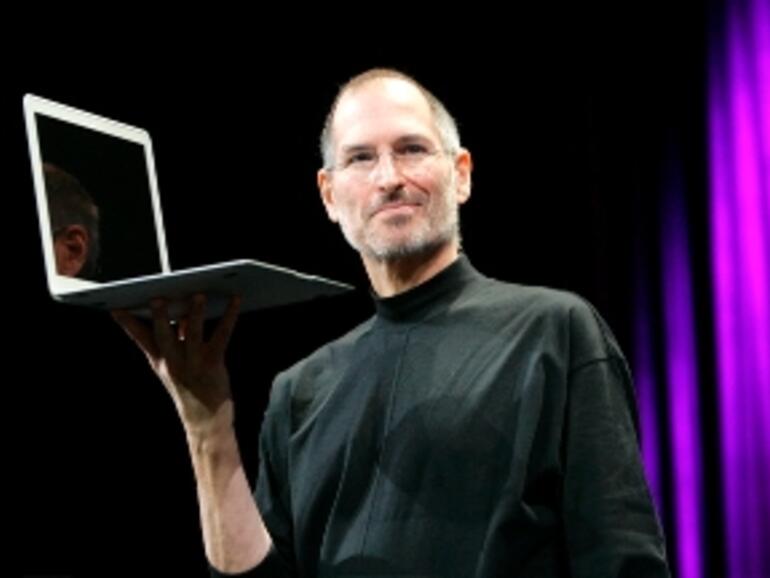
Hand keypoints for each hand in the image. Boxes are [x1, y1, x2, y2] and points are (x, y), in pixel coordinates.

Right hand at [111, 294, 240, 436]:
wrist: (204, 420)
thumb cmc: (189, 388)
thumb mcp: (174, 366)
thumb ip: (176, 339)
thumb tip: (182, 314)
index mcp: (159, 361)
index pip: (140, 339)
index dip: (128, 324)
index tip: (117, 308)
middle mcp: (173, 362)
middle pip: (164, 335)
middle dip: (160, 317)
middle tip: (157, 298)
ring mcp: (193, 363)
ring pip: (193, 333)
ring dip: (196, 313)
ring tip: (198, 296)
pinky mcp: (213, 362)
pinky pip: (222, 335)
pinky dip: (229, 316)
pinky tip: (235, 301)